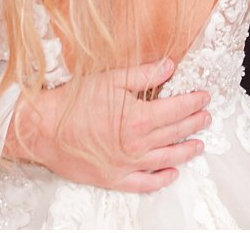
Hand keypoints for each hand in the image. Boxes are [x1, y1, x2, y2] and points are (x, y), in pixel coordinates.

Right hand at [9, 59, 210, 192]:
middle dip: (194, 123)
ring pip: (167, 159)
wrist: (43, 129)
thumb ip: (144, 74)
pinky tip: (172, 173)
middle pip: (176, 133)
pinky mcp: (115, 179)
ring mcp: (128, 165)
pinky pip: (146, 183)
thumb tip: (170, 66)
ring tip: (199, 144)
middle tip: (206, 117)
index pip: (177, 110)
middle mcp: (138, 145)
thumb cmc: (73, 103)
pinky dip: (162, 179)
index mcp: (139, 118)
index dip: (194, 102)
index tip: (204, 97)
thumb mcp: (111, 79)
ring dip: (186, 150)